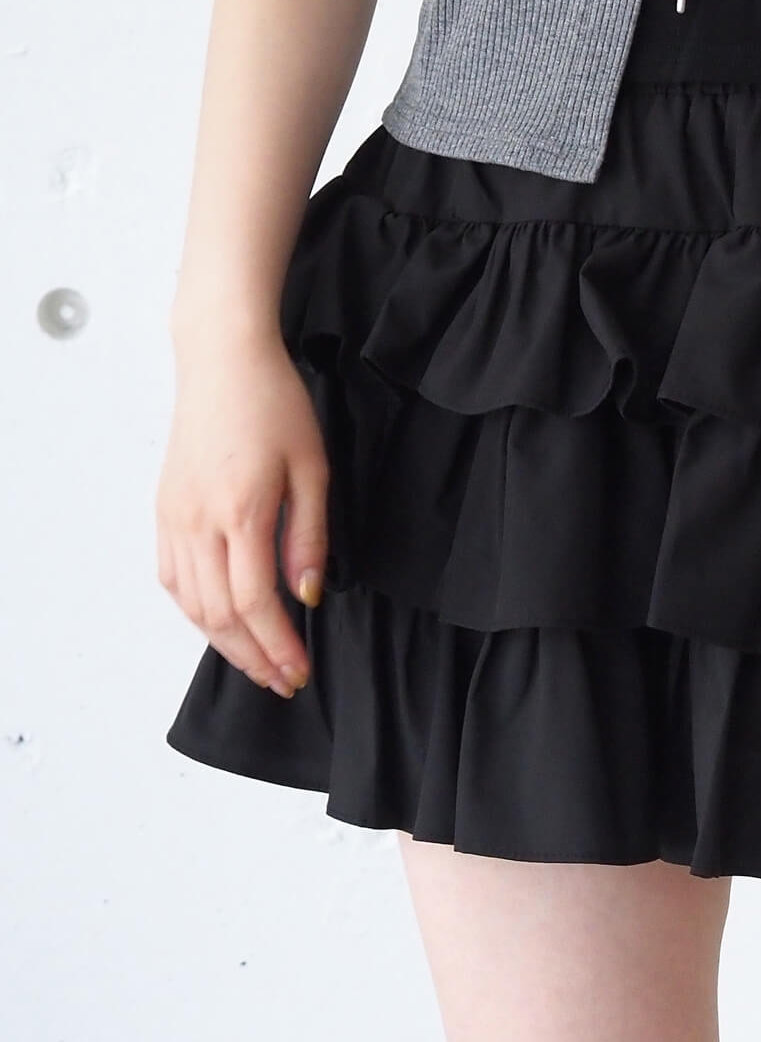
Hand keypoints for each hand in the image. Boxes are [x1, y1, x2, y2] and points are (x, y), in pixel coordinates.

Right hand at [156, 332, 328, 698]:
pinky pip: (173, 578)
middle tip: (284, 680)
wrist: (223, 360)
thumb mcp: (313, 470)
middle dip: (254, 657)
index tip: (300, 670)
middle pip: (221, 614)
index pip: (257, 603)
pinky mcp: (165, 510)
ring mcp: (175, 517)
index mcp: (241, 512)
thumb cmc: (274, 405)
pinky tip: (220, 625)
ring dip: (225, 643)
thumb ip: (310, 538)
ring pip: (192, 604)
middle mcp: (199, 521)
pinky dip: (195, 612)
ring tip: (258, 663)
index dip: (279, 646)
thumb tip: (308, 595)